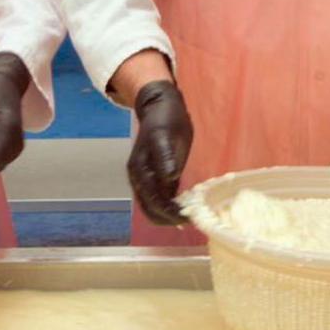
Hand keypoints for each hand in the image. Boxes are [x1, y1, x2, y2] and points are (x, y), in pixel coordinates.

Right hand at [128, 80, 191, 225]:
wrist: (161, 107)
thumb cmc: (165, 119)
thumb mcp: (165, 134)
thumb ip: (165, 156)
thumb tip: (170, 177)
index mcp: (139, 169)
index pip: (152, 200)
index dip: (167, 212)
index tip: (186, 218)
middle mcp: (139, 179)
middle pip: (150, 209)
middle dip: (167, 219)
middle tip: (190, 221)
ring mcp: (147, 179)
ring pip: (154, 207)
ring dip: (168, 216)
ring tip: (189, 219)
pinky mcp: (157, 177)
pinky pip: (161, 198)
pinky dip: (170, 208)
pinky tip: (185, 211)